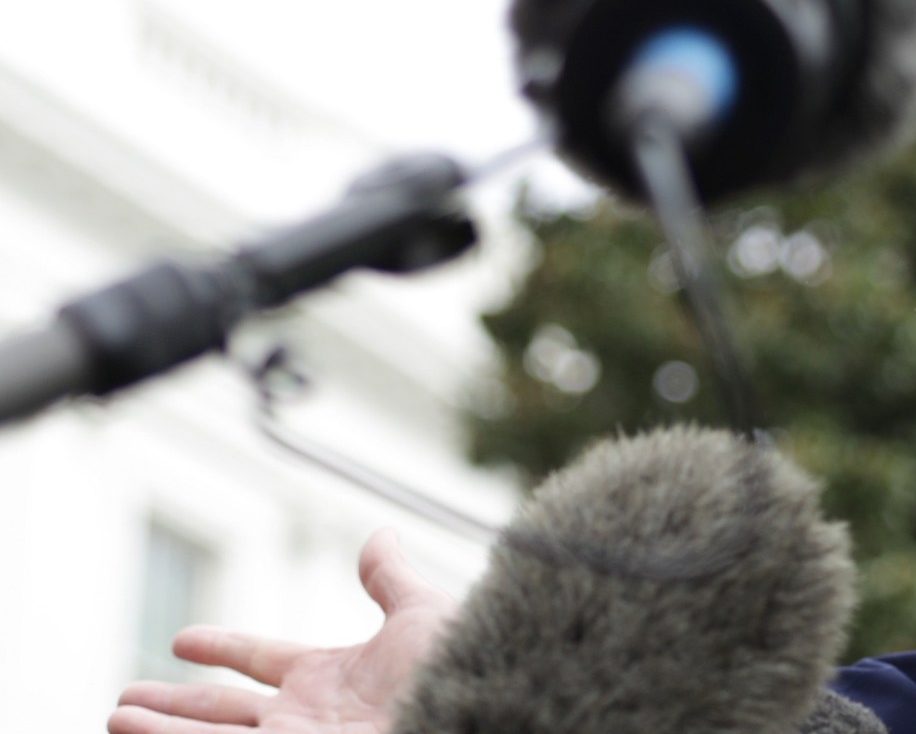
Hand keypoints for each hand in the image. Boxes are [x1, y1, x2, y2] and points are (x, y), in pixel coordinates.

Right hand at [109, 529, 455, 733]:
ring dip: (160, 729)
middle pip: (222, 712)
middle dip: (174, 704)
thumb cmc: (456, 672)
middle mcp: (304, 718)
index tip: (183, 640)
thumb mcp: (423, 615)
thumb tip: (382, 535)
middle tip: (125, 699)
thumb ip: (391, 581)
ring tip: (114, 717)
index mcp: (331, 679)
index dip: (222, 649)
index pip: (261, 661)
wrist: (467, 716)